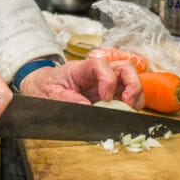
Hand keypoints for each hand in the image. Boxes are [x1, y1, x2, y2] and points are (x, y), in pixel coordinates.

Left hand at [18, 57, 143, 109]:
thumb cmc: (46, 87)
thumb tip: (86, 107)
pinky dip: (133, 104)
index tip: (106, 98)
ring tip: (130, 111)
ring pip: (131, 80)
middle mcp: (98, 73)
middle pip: (125, 68)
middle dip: (133, 84)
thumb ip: (67, 99)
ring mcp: (106, 83)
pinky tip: (127, 114)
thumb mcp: (50, 94)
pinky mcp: (110, 94)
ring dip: (136, 95)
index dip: (108, 79)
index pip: (100, 65)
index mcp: (81, 69)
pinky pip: (128, 95)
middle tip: (129, 104)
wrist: (43, 87)